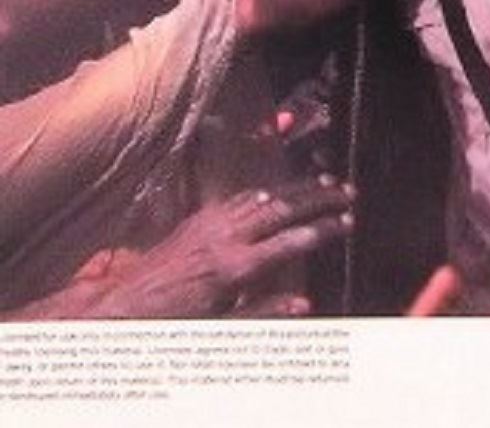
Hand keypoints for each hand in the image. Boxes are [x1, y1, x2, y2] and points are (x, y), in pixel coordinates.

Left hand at [71, 179, 353, 317]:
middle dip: (320, 197)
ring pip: (265, 196)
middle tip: (348, 191)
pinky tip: (279, 189)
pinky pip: (239, 197)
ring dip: (298, 187)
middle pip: (285, 208)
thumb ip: (264, 311)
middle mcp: (227, 238)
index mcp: (237, 267)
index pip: (294, 241)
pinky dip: (265, 191)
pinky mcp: (199, 218)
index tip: (349, 222)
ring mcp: (212, 223)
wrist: (124, 306)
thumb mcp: (220, 325)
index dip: (325, 229)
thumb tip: (304, 304)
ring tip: (326, 179)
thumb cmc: (174, 322)